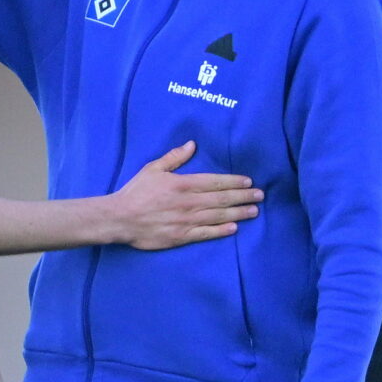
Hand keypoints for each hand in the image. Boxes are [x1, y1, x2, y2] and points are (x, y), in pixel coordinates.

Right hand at [108, 142, 262, 249]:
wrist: (121, 218)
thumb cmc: (136, 192)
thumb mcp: (153, 169)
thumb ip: (174, 157)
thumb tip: (192, 144)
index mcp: (183, 184)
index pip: (215, 182)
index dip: (234, 182)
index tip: (249, 181)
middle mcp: (188, 202)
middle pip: (221, 199)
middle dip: (243, 196)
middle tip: (260, 195)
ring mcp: (186, 221)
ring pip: (218, 216)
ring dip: (239, 213)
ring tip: (254, 211)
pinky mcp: (182, 237)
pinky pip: (206, 233)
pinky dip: (221, 230)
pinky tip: (234, 228)